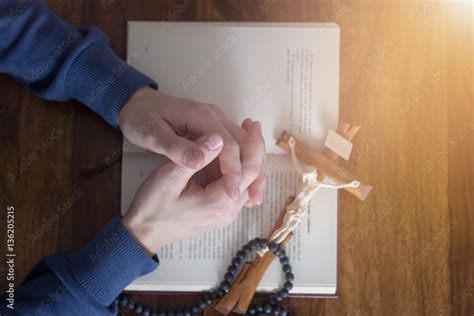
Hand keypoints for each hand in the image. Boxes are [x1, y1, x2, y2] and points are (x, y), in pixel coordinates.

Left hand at [119, 87, 265, 205]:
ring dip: (250, 171)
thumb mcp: (152, 135)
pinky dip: (240, 167)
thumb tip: (200, 160)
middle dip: (251, 173)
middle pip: (243, 144)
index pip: (228, 144)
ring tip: (254, 198)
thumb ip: (176, 148)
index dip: (233, 170)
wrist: (137, 104)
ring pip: (242, 147)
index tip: (233, 193)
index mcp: (201, 116)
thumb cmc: (141, 119)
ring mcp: (216, 122)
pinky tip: (241, 186)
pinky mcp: (214, 130)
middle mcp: (214, 117)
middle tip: (254, 200)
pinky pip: (234, 149)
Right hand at [122, 120, 264, 254]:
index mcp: (218, 203)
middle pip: (253, 176)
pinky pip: (238, 186)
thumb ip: (194, 157)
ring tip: (247, 132)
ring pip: (248, 181)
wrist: (144, 231)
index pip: (248, 171)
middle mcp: (227, 211)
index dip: (253, 144)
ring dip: (249, 157)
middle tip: (252, 124)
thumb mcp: (168, 177)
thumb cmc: (152, 206)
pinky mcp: (219, 211)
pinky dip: (240, 167)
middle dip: (255, 148)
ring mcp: (224, 213)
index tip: (252, 124)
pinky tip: (234, 151)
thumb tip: (218, 137)